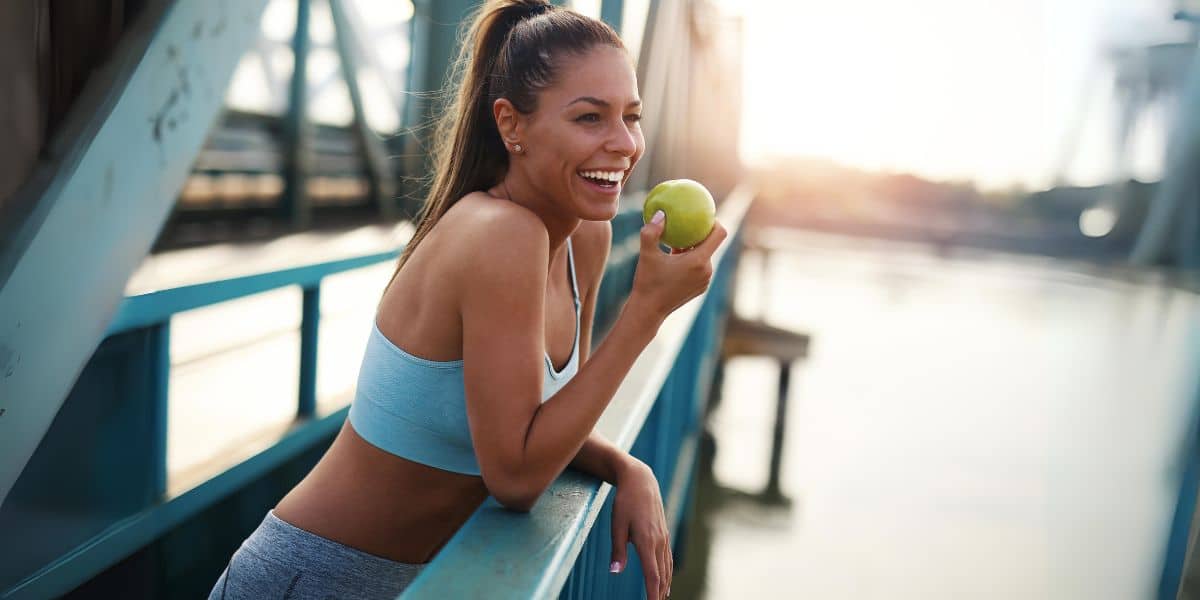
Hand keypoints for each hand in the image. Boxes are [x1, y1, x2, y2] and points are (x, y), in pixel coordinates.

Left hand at [610, 459, 671, 598]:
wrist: (640, 480)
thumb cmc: (625, 501)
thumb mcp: (617, 525)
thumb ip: (617, 550)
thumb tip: (615, 571)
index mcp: (646, 541)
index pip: (652, 574)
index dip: (652, 592)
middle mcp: (658, 541)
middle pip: (661, 574)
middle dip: (659, 593)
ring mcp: (663, 536)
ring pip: (667, 566)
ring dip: (665, 584)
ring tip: (662, 598)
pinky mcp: (663, 532)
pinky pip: (667, 557)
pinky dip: (668, 571)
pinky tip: (666, 578)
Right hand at [629, 211, 727, 321]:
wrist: (649, 311)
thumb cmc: (647, 282)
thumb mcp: (646, 254)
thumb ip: (652, 231)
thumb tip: (661, 213)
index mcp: (698, 261)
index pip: (719, 234)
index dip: (715, 221)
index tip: (703, 215)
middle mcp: (706, 271)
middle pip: (711, 244)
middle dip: (700, 233)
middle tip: (687, 223)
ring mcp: (705, 281)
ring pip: (705, 256)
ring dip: (694, 247)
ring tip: (678, 240)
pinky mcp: (700, 288)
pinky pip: (700, 268)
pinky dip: (691, 260)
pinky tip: (675, 257)